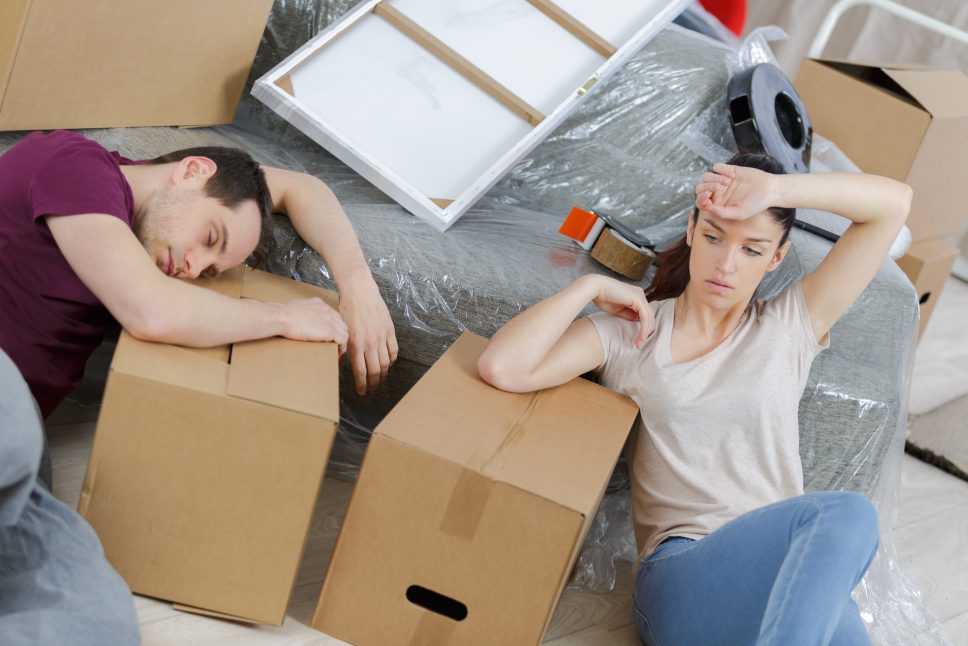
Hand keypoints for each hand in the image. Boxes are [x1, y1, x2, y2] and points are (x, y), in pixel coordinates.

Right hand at [280, 297, 348, 352]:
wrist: (283, 317)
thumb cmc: (284, 314)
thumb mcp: (297, 307)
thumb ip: (304, 310)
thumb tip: (300, 317)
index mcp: (320, 304)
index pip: (334, 316)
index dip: (334, 327)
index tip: (330, 335)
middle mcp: (328, 310)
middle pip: (341, 324)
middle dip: (340, 334)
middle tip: (335, 344)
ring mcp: (330, 320)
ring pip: (344, 332)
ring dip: (342, 342)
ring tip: (337, 351)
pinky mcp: (329, 331)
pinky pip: (343, 340)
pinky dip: (342, 348)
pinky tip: (337, 353)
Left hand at [339, 280, 397, 395]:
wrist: (360, 291)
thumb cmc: (347, 308)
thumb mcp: (340, 329)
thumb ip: (343, 345)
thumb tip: (343, 359)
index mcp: (355, 344)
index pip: (360, 372)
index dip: (362, 385)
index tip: (362, 392)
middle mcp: (370, 343)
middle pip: (375, 371)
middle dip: (374, 383)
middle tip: (372, 388)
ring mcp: (381, 337)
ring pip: (385, 363)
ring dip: (383, 374)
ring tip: (380, 379)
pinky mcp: (389, 330)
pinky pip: (393, 350)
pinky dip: (392, 359)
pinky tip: (388, 363)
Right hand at [589, 276, 654, 347]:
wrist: (596, 288)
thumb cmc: (603, 298)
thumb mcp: (618, 309)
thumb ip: (628, 314)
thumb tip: (636, 320)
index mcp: (636, 296)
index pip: (645, 313)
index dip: (644, 327)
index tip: (638, 339)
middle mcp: (640, 294)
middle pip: (649, 316)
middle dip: (647, 331)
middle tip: (640, 343)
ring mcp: (640, 296)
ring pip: (649, 317)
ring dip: (646, 332)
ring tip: (639, 343)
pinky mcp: (638, 299)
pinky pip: (645, 317)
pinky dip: (644, 328)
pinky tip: (640, 336)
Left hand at [695, 162, 780, 220]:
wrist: (770, 190)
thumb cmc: (756, 204)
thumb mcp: (739, 213)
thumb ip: (722, 213)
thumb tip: (707, 208)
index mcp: (717, 204)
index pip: (700, 202)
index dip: (700, 199)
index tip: (708, 197)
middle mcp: (717, 193)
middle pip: (700, 188)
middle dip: (705, 187)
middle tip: (718, 188)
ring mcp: (722, 181)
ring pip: (706, 176)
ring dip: (714, 178)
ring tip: (728, 181)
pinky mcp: (729, 170)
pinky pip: (716, 167)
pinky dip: (721, 169)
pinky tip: (732, 175)